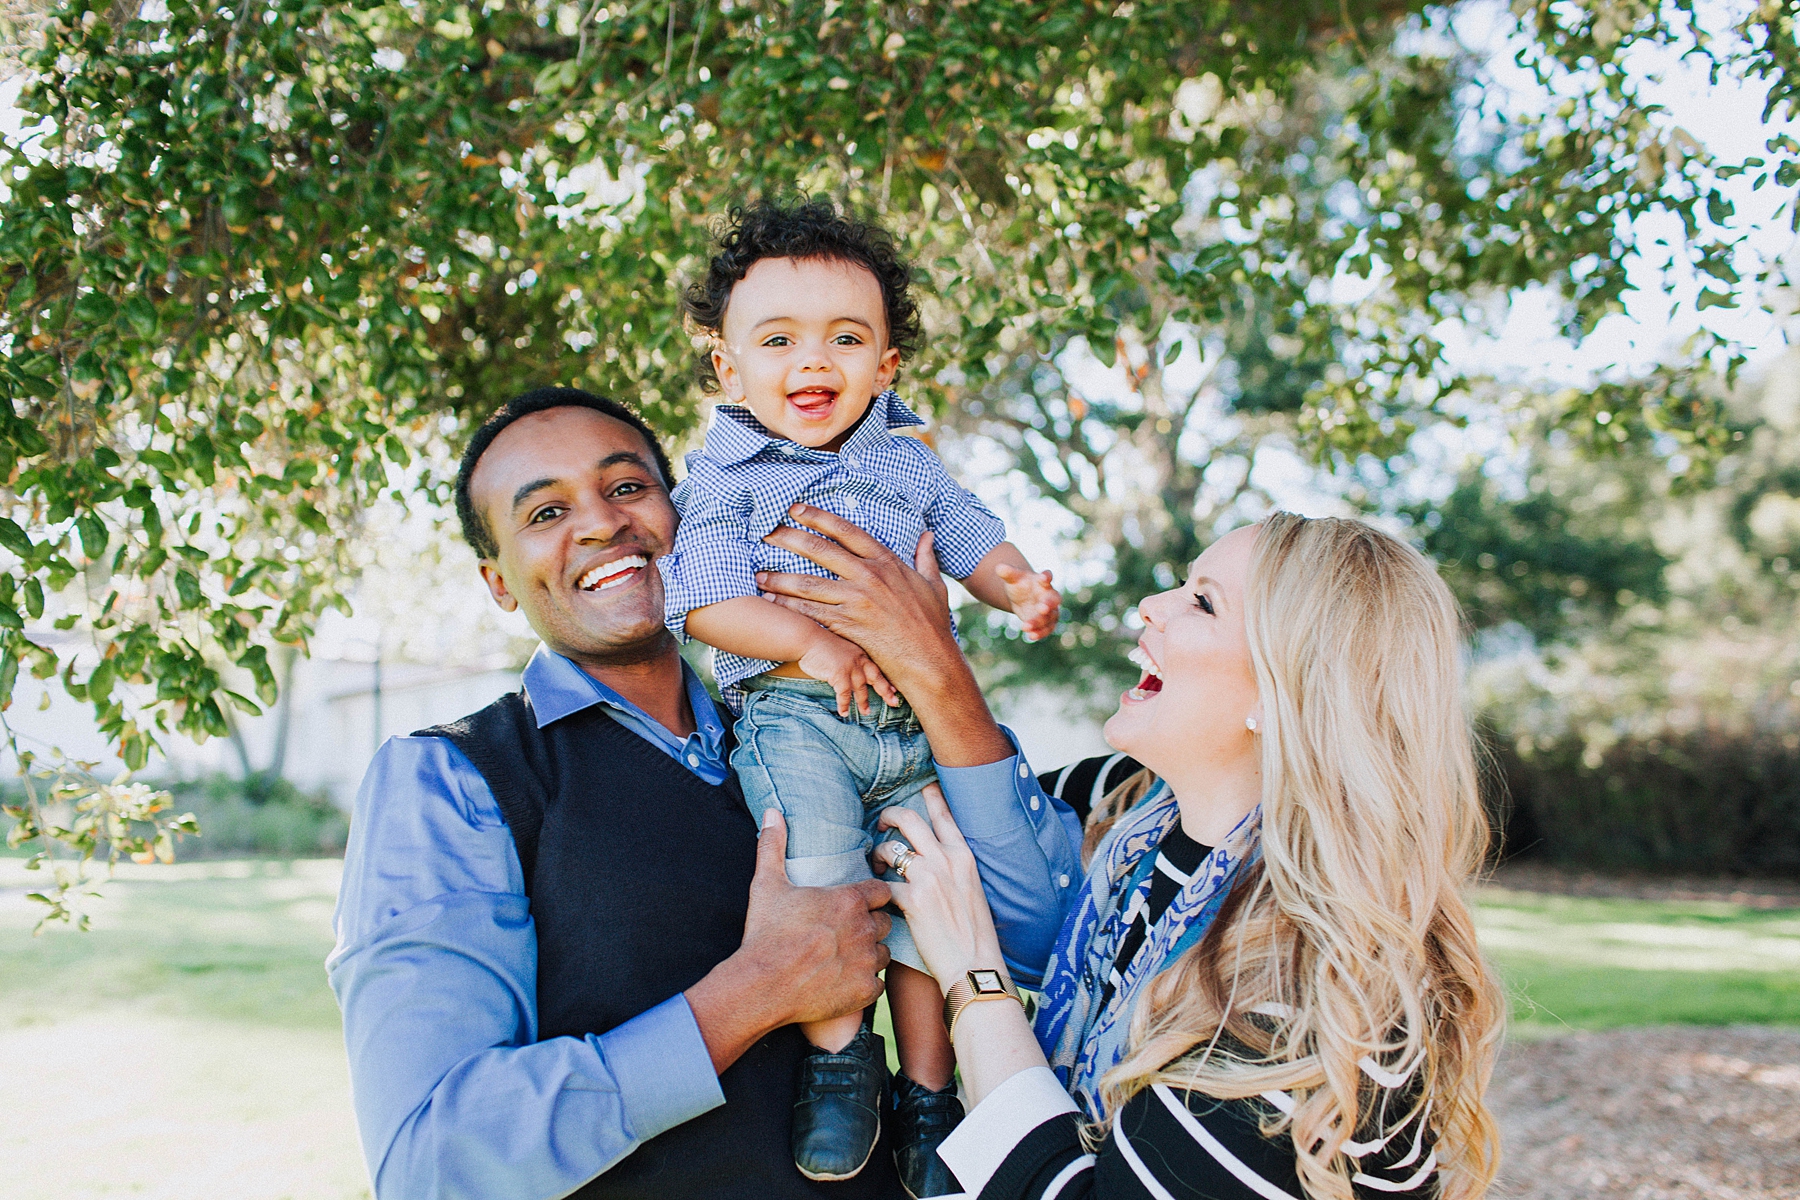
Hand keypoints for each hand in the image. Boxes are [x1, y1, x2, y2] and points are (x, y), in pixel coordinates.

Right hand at [739, 810, 893, 1025]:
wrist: (761, 986)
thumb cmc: (765, 933)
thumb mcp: (767, 884)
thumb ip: (773, 845)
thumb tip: (772, 812)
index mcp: (849, 900)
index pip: (880, 891)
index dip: (869, 897)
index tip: (852, 904)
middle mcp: (864, 928)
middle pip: (884, 921)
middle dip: (869, 924)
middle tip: (844, 932)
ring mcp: (867, 961)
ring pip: (883, 952)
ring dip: (869, 953)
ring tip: (843, 957)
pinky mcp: (865, 990)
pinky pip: (878, 983)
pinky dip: (864, 982)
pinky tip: (843, 981)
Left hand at [757, 508, 958, 690]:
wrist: (929, 659)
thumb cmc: (932, 624)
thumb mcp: (933, 585)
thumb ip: (926, 558)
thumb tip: (927, 535)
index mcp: (887, 562)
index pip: (846, 531)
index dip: (818, 517)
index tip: (796, 509)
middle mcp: (869, 576)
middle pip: (820, 551)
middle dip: (789, 539)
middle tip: (766, 532)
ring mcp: (857, 601)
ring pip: (809, 584)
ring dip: (780, 578)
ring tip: (759, 574)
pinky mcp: (848, 625)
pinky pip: (811, 613)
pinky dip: (789, 607)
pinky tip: (773, 602)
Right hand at [798, 631, 899, 716]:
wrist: (807, 639)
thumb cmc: (818, 645)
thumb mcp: (839, 651)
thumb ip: (847, 662)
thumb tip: (850, 677)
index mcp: (859, 654)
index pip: (876, 669)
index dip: (885, 681)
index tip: (894, 690)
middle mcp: (858, 660)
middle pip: (876, 678)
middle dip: (886, 692)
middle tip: (894, 703)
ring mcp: (850, 667)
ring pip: (861, 689)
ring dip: (863, 702)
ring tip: (866, 713)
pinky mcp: (839, 674)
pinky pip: (844, 694)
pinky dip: (844, 704)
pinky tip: (843, 712)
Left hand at [873, 784, 1005, 993]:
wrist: (975, 965)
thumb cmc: (974, 933)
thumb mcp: (972, 889)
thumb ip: (953, 868)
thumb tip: (933, 858)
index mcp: (964, 856)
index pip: (943, 814)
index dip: (929, 796)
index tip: (919, 788)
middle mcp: (947, 860)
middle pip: (909, 819)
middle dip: (889, 816)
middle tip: (882, 824)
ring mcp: (930, 878)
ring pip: (891, 849)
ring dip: (878, 855)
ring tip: (877, 867)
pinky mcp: (913, 900)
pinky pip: (884, 884)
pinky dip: (877, 890)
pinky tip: (878, 898)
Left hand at [995, 563, 1060, 641]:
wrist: (1023, 597)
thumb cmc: (1020, 584)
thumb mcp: (1013, 578)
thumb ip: (1008, 573)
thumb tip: (999, 567)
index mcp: (1043, 582)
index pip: (1047, 576)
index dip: (1046, 576)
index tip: (1044, 577)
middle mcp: (1050, 596)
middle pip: (1054, 600)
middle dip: (1049, 604)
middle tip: (1041, 608)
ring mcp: (1050, 610)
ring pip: (1050, 617)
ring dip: (1039, 622)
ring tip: (1026, 626)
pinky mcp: (1047, 623)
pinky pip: (1047, 629)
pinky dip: (1040, 633)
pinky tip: (1031, 636)